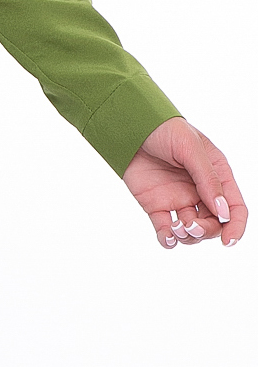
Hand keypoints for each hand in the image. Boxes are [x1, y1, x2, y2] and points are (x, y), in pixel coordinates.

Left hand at [123, 117, 246, 249]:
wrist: (130, 125)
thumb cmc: (164, 129)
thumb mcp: (190, 148)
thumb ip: (208, 179)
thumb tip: (223, 212)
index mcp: (216, 175)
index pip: (234, 207)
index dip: (235, 226)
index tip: (228, 241)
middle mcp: (200, 191)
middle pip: (213, 223)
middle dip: (206, 231)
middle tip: (191, 226)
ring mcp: (178, 199)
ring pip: (192, 231)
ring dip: (188, 237)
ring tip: (177, 227)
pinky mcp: (156, 205)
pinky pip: (165, 230)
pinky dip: (168, 240)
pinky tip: (167, 237)